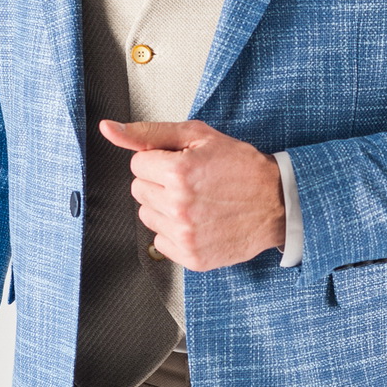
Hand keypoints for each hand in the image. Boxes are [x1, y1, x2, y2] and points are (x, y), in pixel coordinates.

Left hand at [100, 119, 285, 269]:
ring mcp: (185, 234)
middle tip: (191, 182)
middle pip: (139, 191)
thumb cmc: (241, 166)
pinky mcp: (192, 257)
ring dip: (165, 209)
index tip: (182, 164)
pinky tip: (198, 222)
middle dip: (160, 183)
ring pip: (147, 217)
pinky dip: (175, 233)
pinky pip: (160, 242)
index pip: (137, 165)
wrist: (277, 202)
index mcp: (178, 172)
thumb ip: (148, 133)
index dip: (159, 161)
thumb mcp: (198, 136)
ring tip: (196, 202)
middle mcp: (178, 206)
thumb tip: (109, 129)